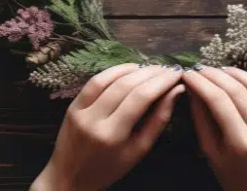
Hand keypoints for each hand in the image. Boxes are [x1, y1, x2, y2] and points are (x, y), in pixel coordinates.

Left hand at [31, 63, 184, 190]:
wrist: (69, 177)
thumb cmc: (109, 169)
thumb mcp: (139, 151)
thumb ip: (158, 120)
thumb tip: (176, 91)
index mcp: (112, 135)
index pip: (141, 98)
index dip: (161, 81)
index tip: (177, 73)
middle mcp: (94, 119)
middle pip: (126, 85)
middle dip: (151, 73)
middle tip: (169, 68)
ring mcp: (80, 110)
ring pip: (110, 79)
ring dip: (134, 69)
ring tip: (153, 68)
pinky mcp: (72, 104)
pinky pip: (95, 81)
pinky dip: (115, 71)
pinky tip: (130, 69)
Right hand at [183, 66, 246, 190]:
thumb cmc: (233, 178)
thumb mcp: (211, 153)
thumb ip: (201, 120)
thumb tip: (193, 90)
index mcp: (240, 144)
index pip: (218, 101)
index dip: (200, 83)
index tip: (187, 74)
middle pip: (235, 91)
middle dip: (214, 75)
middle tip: (198, 68)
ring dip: (232, 73)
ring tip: (214, 69)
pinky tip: (234, 76)